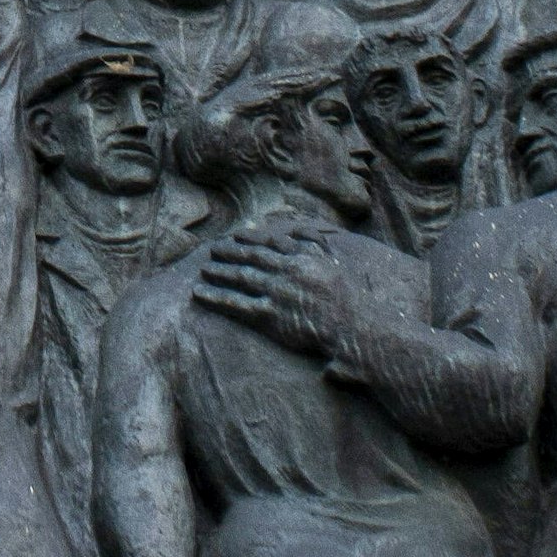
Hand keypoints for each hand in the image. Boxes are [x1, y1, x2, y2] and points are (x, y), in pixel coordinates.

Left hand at [193, 225, 353, 358]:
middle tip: (212, 248)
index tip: (237, 235)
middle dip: (231, 252)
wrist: (357, 327)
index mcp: (304, 259)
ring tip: (204, 269)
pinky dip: (215, 298)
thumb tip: (298, 228)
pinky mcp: (270, 315)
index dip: (252, 240)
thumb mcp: (336, 265)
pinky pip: (236, 305)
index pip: (272, 245)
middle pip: (252, 258)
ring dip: (220, 272)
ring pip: (241, 278)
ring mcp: (277, 293)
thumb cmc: (352, 302)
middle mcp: (287, 272)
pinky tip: (198, 293)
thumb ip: (315, 244)